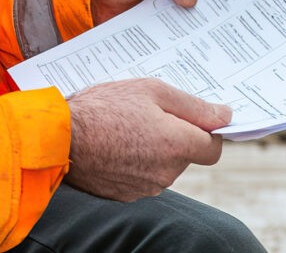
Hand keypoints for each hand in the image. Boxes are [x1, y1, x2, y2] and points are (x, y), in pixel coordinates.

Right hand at [64, 78, 229, 200]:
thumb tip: (224, 115)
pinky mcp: (126, 194)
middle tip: (145, 113)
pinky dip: (134, 161)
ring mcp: (146, 187)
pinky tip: (114, 143)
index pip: (213, 147)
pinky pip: (142, 175)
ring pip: (163, 165)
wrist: (60, 138)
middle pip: (185, 154)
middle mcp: (166, 172)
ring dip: (153, 148)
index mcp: (177, 145)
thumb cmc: (103, 108)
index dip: (206, 130)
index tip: (193, 118)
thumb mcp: (150, 90)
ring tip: (124, 126)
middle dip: (173, 135)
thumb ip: (193, 105)